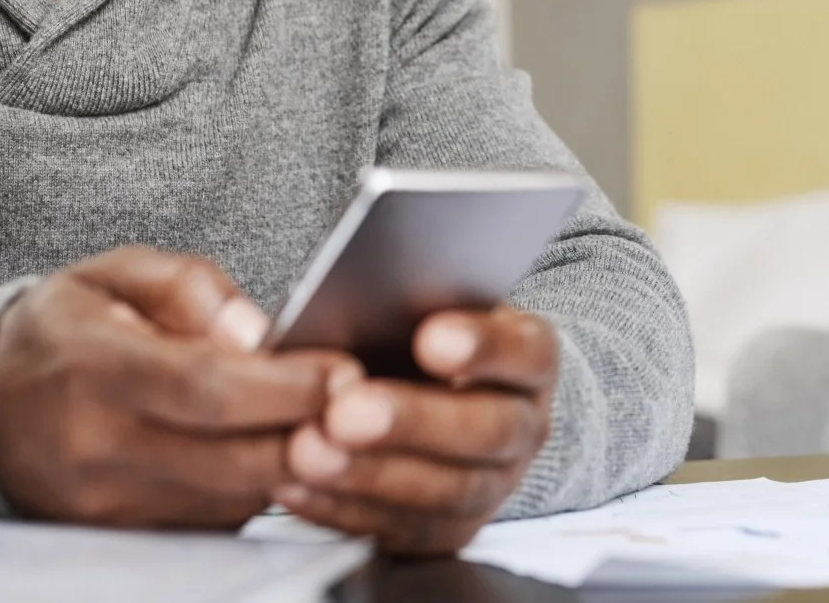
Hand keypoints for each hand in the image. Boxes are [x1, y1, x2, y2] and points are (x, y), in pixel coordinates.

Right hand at [0, 244, 356, 528]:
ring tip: (341, 426)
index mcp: (91, 371)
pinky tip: (289, 453)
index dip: (285, 387)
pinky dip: (260, 489)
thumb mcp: (114, 275)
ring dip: (296, 466)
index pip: (203, 388)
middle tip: (371, 409)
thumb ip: (188, 288)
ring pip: (232, 498)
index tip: (346, 372)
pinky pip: (215, 522)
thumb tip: (257, 332)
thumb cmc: (64, 331)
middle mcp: (95, 450)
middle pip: (230, 459)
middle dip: (313, 436)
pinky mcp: (126, 541)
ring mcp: (107, 508)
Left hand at [277, 306, 558, 554]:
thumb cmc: (421, 339)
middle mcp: (523, 425)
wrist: (442, 398)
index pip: (525, 352)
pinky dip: (345, 510)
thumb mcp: (427, 307)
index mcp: (529, 360)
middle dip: (413, 422)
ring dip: (372, 474)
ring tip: (307, 451)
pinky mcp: (450, 530)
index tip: (431, 339)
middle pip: (488, 430)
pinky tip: (298, 486)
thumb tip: (356, 298)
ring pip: (448, 492)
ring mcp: (494, 485)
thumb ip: (403, 303)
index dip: (484, 348)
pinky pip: (404, 531)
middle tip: (346, 411)